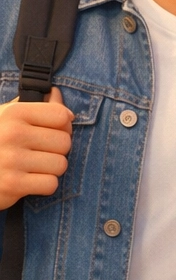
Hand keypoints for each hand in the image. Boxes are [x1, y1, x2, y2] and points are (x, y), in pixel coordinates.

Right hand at [0, 88, 72, 209]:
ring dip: (50, 169)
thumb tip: (57, 94)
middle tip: (37, 153)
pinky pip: (51, 184)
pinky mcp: (12, 184)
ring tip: (31, 167)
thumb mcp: (6, 117)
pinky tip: (28, 181)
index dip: (62, 126)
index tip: (50, 131)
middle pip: (64, 142)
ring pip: (60, 164)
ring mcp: (11, 159)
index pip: (61, 116)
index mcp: (13, 113)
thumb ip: (35, 106)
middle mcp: (12, 133)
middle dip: (56, 150)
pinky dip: (43, 185)